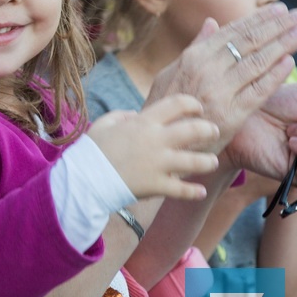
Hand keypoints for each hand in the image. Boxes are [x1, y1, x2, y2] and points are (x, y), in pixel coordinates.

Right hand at [88, 94, 220, 200]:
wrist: (83, 180)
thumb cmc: (91, 150)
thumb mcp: (104, 123)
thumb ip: (122, 115)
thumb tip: (136, 114)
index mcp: (143, 122)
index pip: (177, 104)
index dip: (193, 104)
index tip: (198, 109)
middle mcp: (155, 140)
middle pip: (194, 130)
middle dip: (209, 130)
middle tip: (214, 132)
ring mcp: (158, 164)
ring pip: (195, 161)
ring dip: (208, 161)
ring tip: (212, 162)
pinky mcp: (156, 186)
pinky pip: (183, 190)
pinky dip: (194, 192)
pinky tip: (200, 191)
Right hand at [148, 5, 296, 153]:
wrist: (160, 145)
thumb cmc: (165, 108)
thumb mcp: (170, 73)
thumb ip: (195, 47)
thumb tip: (212, 22)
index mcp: (193, 57)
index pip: (233, 32)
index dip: (259, 19)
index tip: (280, 10)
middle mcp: (207, 70)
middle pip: (249, 42)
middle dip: (278, 25)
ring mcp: (219, 92)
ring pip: (258, 62)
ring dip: (283, 44)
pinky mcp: (231, 116)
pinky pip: (258, 91)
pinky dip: (275, 75)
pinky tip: (290, 62)